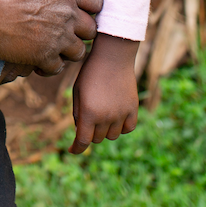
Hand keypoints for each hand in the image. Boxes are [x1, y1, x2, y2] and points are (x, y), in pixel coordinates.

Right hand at [0, 0, 101, 75]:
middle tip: (63, 28)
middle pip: (91, 28)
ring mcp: (57, 37)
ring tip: (51, 43)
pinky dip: (50, 64)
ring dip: (67, 48)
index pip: (97, 1)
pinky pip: (58, 67)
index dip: (89, 6)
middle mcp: (67, 13)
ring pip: (79, 51)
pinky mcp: (43, 57)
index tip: (76, 8)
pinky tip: (37, 57)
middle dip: (80, 29)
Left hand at [69, 33, 139, 152]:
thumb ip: (78, 113)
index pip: (83, 141)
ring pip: (112, 135)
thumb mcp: (78, 91)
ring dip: (105, 130)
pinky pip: (128, 128)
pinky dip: (122, 127)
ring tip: (102, 114)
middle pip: (96, 138)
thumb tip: (82, 132)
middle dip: (90, 132)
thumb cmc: (90, 72)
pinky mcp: (133, 109)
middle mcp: (106, 117)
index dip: (76, 148)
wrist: (112, 56)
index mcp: (89, 113)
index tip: (72, 150)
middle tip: (89, 117)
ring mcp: (121, 114)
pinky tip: (116, 117)